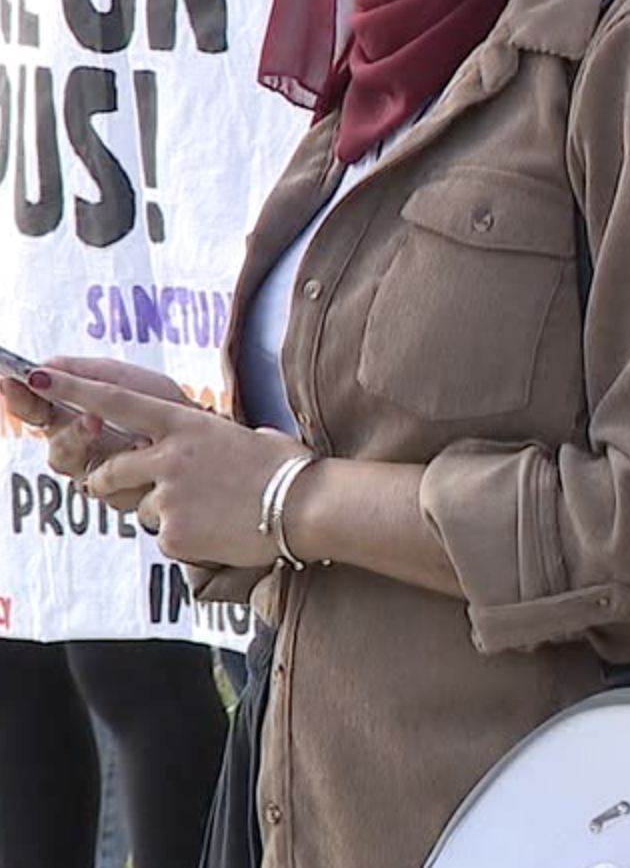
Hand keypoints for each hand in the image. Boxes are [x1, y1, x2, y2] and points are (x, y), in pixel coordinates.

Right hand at [5, 356, 190, 482]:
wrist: (210, 438)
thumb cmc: (167, 407)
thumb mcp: (132, 382)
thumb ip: (90, 375)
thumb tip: (41, 368)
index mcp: (76, 418)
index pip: (38, 410)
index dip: (19, 399)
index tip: (8, 380)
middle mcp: (81, 450)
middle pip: (51, 445)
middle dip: (54, 424)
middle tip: (62, 402)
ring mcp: (97, 475)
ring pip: (68, 463)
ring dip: (79, 438)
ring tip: (97, 421)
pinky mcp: (118, 495)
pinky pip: (105, 484)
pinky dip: (122, 465)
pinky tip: (139, 450)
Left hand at [55, 368, 307, 568]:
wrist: (306, 507)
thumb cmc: (286, 468)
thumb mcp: (243, 438)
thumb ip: (205, 443)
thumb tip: (199, 458)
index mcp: (186, 426)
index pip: (117, 401)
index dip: (74, 388)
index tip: (39, 374)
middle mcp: (169, 457)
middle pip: (108, 470)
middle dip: (108, 482)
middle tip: (124, 488)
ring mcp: (168, 496)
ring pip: (141, 509)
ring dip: (166, 513)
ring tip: (211, 512)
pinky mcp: (172, 532)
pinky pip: (164, 537)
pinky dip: (186, 538)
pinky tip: (219, 531)